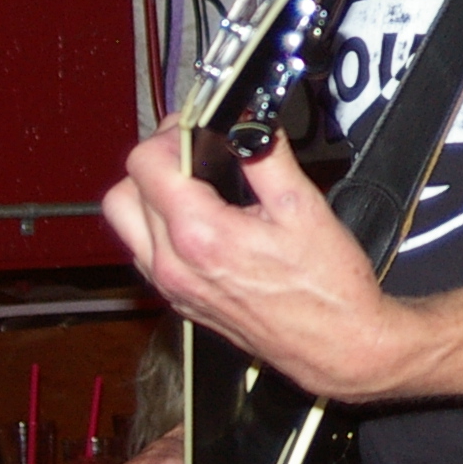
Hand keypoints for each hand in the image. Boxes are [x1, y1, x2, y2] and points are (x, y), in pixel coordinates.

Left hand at [100, 130, 414, 400]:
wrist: (337, 344)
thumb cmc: (327, 286)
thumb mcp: (303, 206)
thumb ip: (266, 155)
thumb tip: (247, 120)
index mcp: (201, 236)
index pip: (145, 164)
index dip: (170, 134)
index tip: (199, 127)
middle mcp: (174, 266)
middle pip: (125, 190)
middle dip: (156, 159)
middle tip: (194, 148)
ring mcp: (172, 288)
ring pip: (126, 223)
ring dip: (150, 192)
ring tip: (194, 181)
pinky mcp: (179, 300)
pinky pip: (144, 251)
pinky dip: (158, 224)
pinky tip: (200, 217)